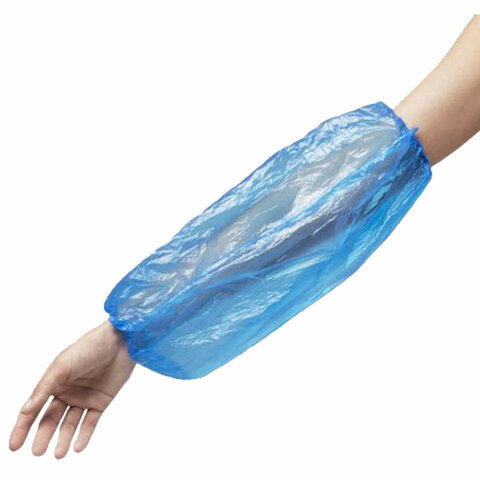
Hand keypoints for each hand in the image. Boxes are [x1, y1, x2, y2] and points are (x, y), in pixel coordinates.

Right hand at [9, 321, 135, 457]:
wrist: (119, 342)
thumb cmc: (88, 348)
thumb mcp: (62, 366)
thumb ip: (44, 388)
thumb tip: (26, 409)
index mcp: (54, 382)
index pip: (34, 408)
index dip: (23, 426)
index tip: (13, 446)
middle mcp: (67, 392)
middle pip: (51, 419)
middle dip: (43, 435)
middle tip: (36, 452)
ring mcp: (84, 397)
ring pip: (70, 423)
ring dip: (63, 439)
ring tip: (57, 455)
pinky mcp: (101, 401)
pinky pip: (90, 422)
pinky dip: (84, 435)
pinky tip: (77, 447)